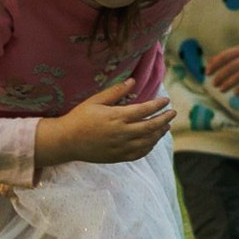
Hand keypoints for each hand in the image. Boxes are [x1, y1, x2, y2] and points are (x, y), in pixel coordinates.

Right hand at [37, 81, 174, 166]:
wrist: (66, 141)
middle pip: (151, 126)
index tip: (166, 100)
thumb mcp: (95, 100)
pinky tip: (152, 141)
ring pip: (148, 141)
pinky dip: (149, 147)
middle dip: (164, 119)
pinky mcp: (118, 157)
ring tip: (166, 126)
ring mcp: (121, 147)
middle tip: (173, 113)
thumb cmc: (79, 118)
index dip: (158, 105)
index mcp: (117, 117)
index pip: (145, 110)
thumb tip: (133, 81)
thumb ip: (116, 92)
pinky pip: (139, 153)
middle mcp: (122, 133)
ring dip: (159, 133)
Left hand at [207, 43, 238, 95]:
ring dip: (229, 83)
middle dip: (220, 76)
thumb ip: (228, 56)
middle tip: (214, 84)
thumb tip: (210, 63)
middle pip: (231, 67)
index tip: (207, 73)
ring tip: (222, 89)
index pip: (225, 56)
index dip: (215, 64)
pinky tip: (236, 93)